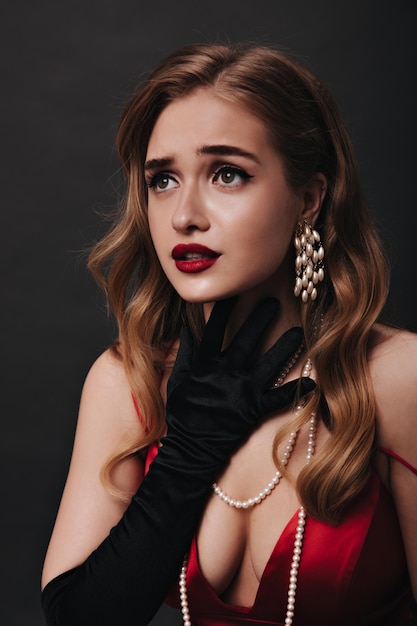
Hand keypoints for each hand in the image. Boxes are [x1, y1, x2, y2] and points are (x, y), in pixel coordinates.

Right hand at [166, 297, 314, 462]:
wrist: (191, 449)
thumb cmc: (183, 416)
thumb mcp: (176, 382)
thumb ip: (184, 355)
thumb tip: (185, 330)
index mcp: (204, 365)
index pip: (214, 330)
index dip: (223, 310)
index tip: (232, 292)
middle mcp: (225, 373)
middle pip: (245, 340)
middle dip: (260, 319)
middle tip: (274, 302)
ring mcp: (241, 391)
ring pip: (268, 364)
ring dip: (284, 347)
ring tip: (299, 332)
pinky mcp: (253, 409)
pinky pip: (278, 398)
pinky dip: (296, 391)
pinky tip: (313, 382)